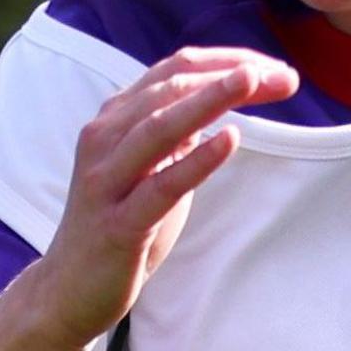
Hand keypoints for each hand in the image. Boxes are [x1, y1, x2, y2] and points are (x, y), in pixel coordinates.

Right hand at [17, 49, 296, 344]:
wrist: (67, 288)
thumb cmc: (118, 223)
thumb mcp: (149, 166)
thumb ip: (176, 131)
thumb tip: (220, 100)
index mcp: (115, 119)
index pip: (175, 70)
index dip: (226, 62)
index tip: (274, 69)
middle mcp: (105, 138)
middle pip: (171, 88)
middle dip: (230, 76)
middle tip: (283, 75)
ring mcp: (108, 180)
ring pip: (159, 126)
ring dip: (209, 99)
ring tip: (251, 81)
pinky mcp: (117, 223)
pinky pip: (160, 185)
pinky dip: (196, 160)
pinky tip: (229, 140)